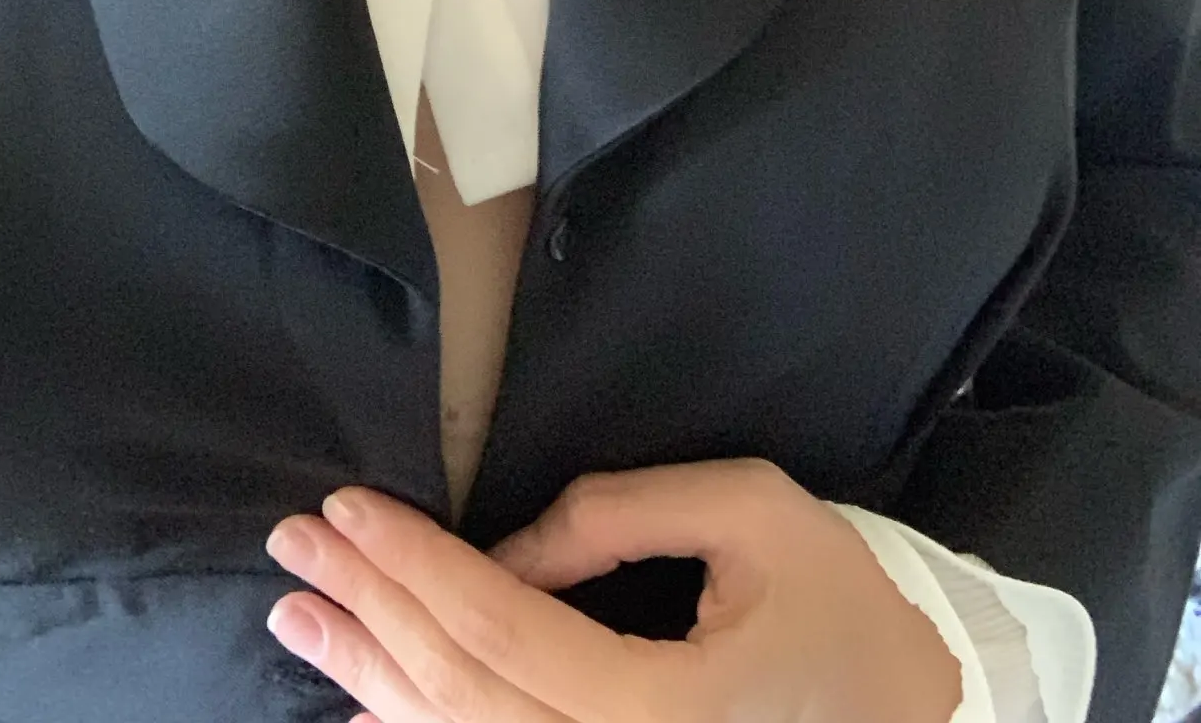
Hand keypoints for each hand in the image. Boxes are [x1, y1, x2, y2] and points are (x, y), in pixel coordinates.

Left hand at [265, 460, 963, 722]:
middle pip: (459, 697)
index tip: (344, 507)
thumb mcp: (745, 513)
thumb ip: (613, 518)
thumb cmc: (839, 600)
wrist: (915, 709)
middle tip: (294, 548)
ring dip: (370, 678)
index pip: (497, 625)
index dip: (410, 563)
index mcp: (660, 707)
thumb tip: (502, 551)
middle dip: (366, 614)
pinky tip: (364, 705)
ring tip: (300, 619)